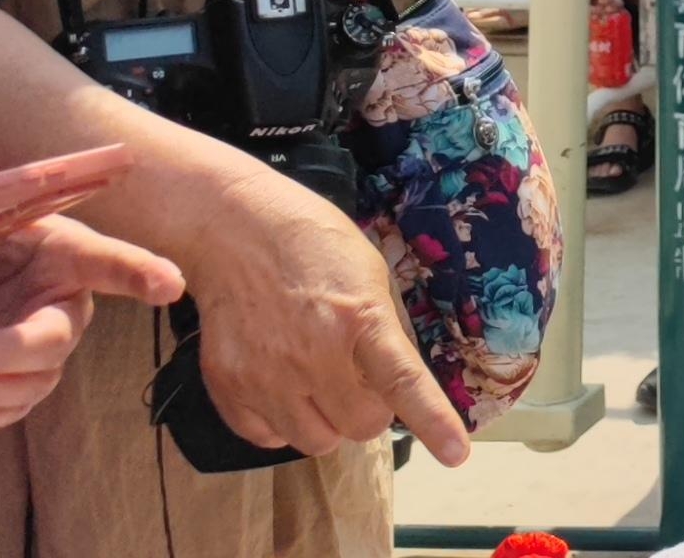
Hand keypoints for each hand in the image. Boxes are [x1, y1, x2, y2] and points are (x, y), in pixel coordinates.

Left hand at [0, 214, 182, 432]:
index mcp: (64, 254)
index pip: (111, 262)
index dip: (141, 273)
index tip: (169, 287)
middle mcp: (64, 305)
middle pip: (55, 341)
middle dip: (4, 351)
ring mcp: (43, 347)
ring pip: (37, 384)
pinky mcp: (17, 379)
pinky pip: (12, 410)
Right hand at [168, 160, 469, 464]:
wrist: (235, 230)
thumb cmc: (312, 244)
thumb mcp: (368, 274)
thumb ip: (382, 329)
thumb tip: (394, 380)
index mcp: (359, 318)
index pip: (403, 382)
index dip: (433, 422)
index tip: (456, 454)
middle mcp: (313, 354)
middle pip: (359, 426)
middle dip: (368, 412)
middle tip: (358, 381)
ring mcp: (266, 374)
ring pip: (315, 441)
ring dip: (327, 422)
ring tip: (319, 383)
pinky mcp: (228, 385)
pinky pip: (267, 437)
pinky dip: (281, 424)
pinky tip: (283, 387)